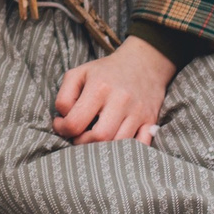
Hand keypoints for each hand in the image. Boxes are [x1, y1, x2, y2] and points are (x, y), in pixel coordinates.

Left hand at [52, 37, 175, 144]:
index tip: (62, 125)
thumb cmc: (105, 72)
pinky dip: (127, 151)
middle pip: (99, 138)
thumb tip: (64, 122)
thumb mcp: (78, 74)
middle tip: (79, 135)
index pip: (75, 122)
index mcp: (99, 87)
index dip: (63, 129)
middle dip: (83, 143)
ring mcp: (138, 112)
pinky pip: (140, 146)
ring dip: (102, 149)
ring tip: (95, 139)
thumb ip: (64, 98)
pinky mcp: (151, 121)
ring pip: (118, 145)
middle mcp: (121, 100)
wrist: (144, 62)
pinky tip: (115, 144)